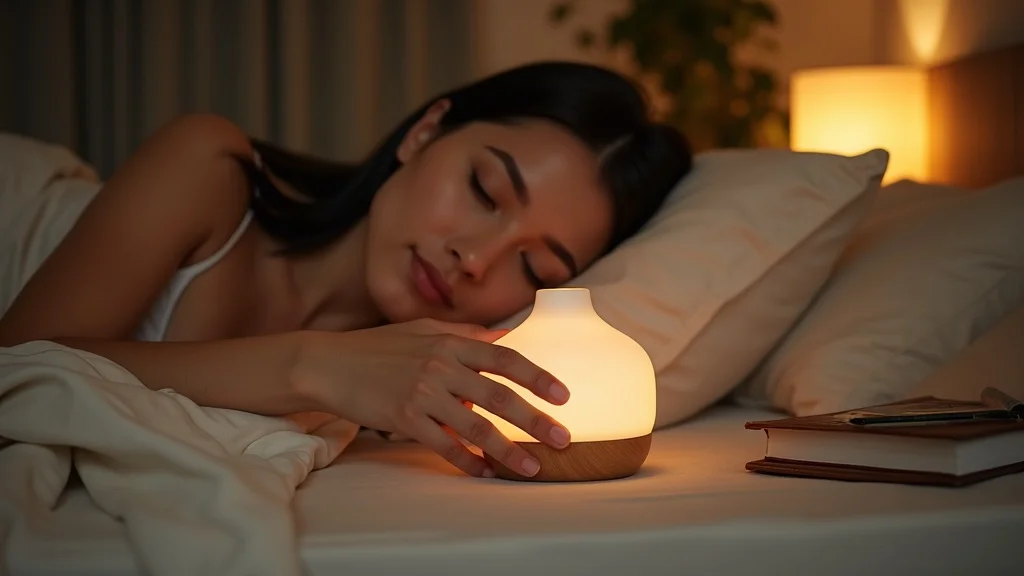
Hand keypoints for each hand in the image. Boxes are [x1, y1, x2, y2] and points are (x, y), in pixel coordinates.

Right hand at [301, 319, 571, 477]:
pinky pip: (444, 445)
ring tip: (533, 467)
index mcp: (449, 342)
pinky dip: (466, 462)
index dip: (536, 376)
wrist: (328, 363)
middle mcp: (441, 366)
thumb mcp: (421, 330)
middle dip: (535, 420)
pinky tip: (484, 474)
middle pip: (499, 396)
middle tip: (562, 438)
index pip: (504, 358)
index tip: (562, 395)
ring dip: (508, 451)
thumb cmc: (376, 346)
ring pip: (476, 427)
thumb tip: (501, 335)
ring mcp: (423, 394)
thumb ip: (463, 334)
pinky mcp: (404, 419)